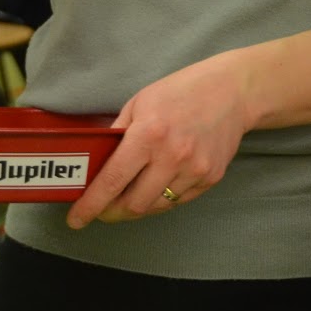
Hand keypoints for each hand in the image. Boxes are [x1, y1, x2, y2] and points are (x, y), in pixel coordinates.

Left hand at [64, 49, 255, 226]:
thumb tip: (96, 163)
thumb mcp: (140, 103)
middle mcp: (172, 156)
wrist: (234, 92)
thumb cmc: (182, 92)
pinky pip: (179, 199)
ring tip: (130, 196)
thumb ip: (119, 134)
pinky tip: (158, 184)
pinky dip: (163, 198)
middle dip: (113, 211)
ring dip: (138, 206)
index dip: (91, 205)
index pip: (112, 181)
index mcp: (148, 134)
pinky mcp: (211, 178)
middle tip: (103, 208)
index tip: (77, 219)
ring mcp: (195, 169)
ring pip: (156, 207)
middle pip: (134, 204)